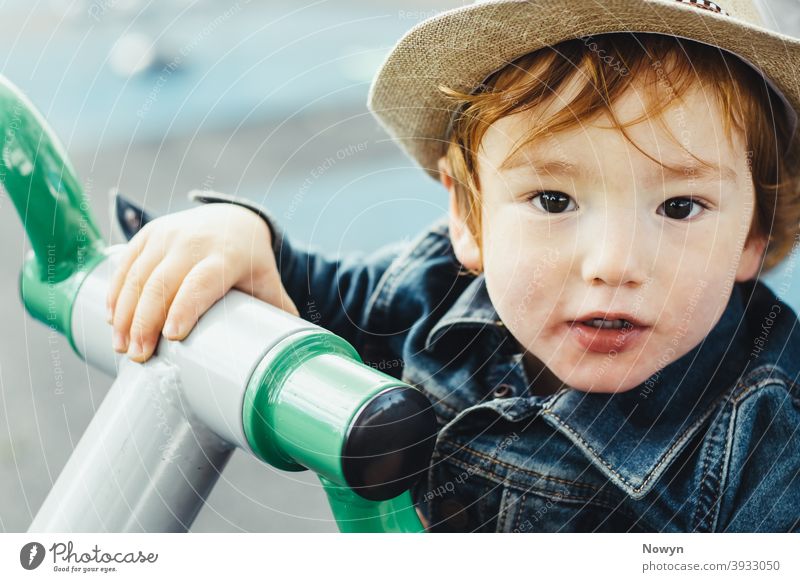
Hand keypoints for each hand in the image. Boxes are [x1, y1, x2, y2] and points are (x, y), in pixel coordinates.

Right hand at [106, 202, 299, 362]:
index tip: (171, 336)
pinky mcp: (148, 234)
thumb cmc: (250, 261)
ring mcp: (168, 235)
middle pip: (162, 283)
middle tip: (138, 355)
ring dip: (124, 313)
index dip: (185, 308)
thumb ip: (276, 313)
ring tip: (122, 347)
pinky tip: (112, 319)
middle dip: (145, 321)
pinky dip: (116, 293)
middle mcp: (194, 241)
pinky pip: (125, 264)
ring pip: (138, 275)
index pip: (201, 282)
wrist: (232, 218)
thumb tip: (290, 355)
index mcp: (226, 255)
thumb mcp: (266, 281)